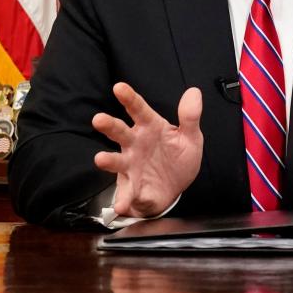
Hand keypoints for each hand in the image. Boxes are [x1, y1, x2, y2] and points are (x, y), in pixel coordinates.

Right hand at [92, 83, 203, 216]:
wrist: (175, 187)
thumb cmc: (177, 156)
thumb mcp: (190, 137)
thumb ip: (190, 116)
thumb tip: (194, 92)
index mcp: (150, 127)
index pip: (139, 109)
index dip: (129, 98)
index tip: (119, 87)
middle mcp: (135, 144)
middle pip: (120, 132)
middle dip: (109, 125)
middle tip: (98, 119)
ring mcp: (131, 166)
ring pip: (116, 161)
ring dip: (108, 160)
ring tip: (100, 159)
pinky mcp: (132, 188)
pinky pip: (127, 193)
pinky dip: (123, 199)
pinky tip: (122, 205)